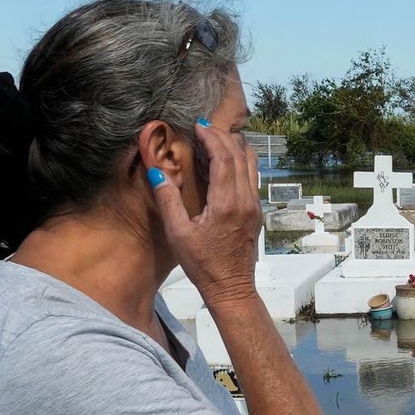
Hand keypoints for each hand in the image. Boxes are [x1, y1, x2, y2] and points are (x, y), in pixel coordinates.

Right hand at [148, 115, 262, 302]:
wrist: (231, 288)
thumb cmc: (202, 265)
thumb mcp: (178, 234)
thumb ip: (168, 201)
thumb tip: (157, 173)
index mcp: (226, 203)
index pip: (223, 158)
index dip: (211, 138)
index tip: (198, 126)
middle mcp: (245, 200)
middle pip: (239, 155)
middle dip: (222, 136)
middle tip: (205, 127)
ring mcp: (254, 205)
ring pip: (250, 164)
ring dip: (235, 146)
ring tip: (217, 137)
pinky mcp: (256, 212)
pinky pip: (252, 176)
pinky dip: (241, 161)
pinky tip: (227, 161)